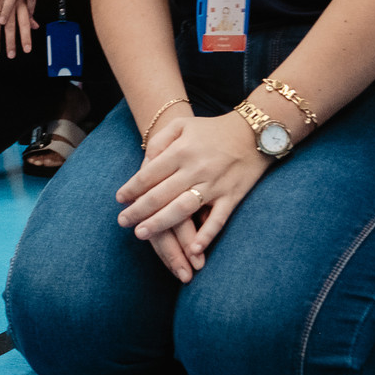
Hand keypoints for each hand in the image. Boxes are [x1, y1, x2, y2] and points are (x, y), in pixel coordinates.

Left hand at [115, 111, 270, 282]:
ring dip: (161, 223)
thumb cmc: (212, 130)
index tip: (119, 199)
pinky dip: (206, 235)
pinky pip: (218, 219)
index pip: (150, 174)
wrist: (254, 132)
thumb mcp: (182, 125)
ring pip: (183, 209)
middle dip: (138, 210)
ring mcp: (215, 184)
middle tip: (123, 222)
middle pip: (161, 194)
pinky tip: (192, 250)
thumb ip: (160, 141)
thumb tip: (144, 164)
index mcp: (181, 151)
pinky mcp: (232, 196)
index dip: (132, 188)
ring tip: (142, 234)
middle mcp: (196, 168)